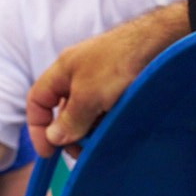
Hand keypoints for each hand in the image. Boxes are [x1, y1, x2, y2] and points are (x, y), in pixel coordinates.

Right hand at [26, 4, 185, 157]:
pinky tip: (116, 129)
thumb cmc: (118, 63)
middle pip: (62, 111)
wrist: (158, 43)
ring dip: (89, 130)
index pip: (37, 101)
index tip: (49, 152)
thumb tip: (54, 138)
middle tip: (81, 152)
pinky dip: (106, 122)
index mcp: (62, 71)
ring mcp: (99, 80)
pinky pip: (105, 110)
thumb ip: (70, 119)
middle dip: (68, 134)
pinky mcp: (119, 85)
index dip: (37, 128)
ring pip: (85, 113)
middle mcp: (78, 75)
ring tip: (102, 141)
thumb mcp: (88, 96)